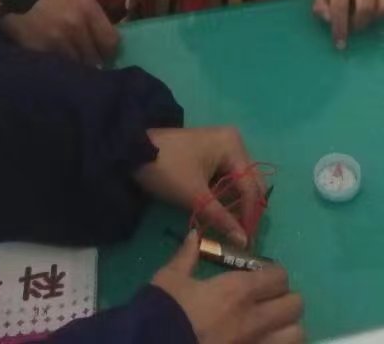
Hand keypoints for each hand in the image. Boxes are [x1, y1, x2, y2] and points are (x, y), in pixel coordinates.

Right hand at [0, 0, 119, 64]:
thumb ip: (91, 17)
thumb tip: (104, 41)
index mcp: (88, 7)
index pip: (112, 42)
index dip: (109, 52)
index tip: (103, 55)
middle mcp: (77, 24)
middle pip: (96, 58)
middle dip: (93, 62)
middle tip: (87, 64)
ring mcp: (59, 39)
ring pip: (78, 66)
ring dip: (76, 68)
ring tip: (71, 67)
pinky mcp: (42, 51)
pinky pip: (59, 68)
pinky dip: (60, 69)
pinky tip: (56, 66)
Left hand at [136, 127, 260, 247]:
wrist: (133, 151)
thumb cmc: (167, 169)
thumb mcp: (195, 196)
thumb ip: (222, 218)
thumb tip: (243, 242)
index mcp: (233, 146)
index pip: (250, 186)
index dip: (249, 215)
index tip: (247, 241)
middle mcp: (234, 142)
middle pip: (249, 181)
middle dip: (246, 209)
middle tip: (241, 236)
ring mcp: (222, 146)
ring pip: (238, 181)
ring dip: (235, 203)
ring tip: (231, 228)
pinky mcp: (211, 153)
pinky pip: (226, 177)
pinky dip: (224, 195)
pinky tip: (221, 212)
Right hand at [152, 231, 304, 343]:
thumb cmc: (162, 313)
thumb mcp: (170, 280)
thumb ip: (186, 257)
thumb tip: (193, 236)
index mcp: (237, 291)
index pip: (280, 276)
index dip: (274, 276)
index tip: (263, 279)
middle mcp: (255, 319)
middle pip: (296, 305)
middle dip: (286, 302)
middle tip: (271, 305)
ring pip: (296, 336)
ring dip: (288, 331)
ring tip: (273, 331)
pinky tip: (263, 343)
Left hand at [313, 0, 383, 49]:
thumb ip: (323, 2)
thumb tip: (329, 21)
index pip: (340, 3)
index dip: (339, 27)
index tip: (339, 43)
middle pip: (365, 9)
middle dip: (357, 25)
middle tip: (352, 27)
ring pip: (382, 9)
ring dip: (371, 21)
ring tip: (363, 18)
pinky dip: (382, 14)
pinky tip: (374, 10)